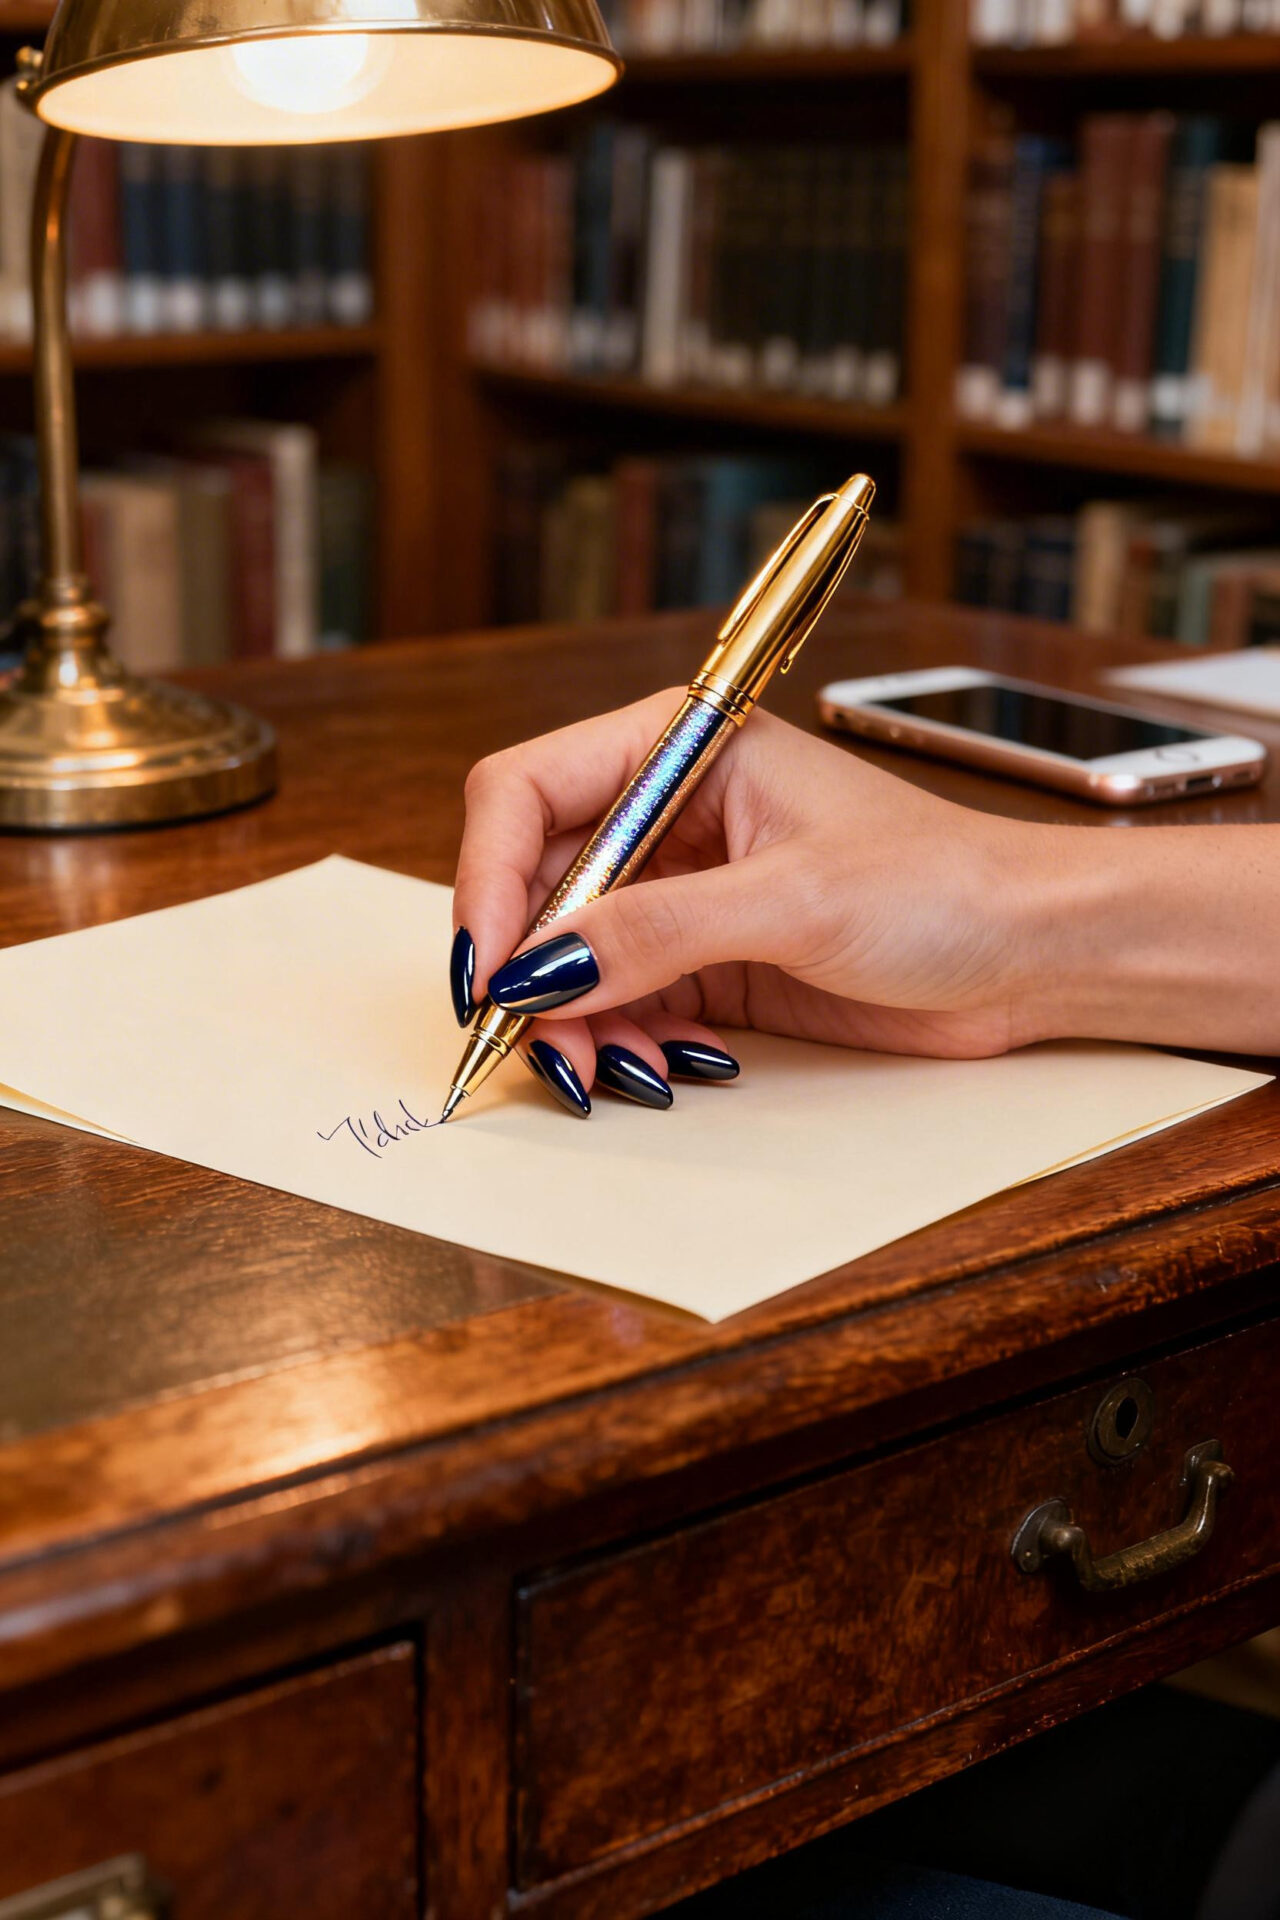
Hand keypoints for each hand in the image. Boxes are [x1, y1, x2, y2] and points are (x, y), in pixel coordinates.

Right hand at [451, 690, 1040, 1110]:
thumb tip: (535, 971)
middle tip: (538, 1044)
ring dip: (574, 1021)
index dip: (486, 876)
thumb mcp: (794, 900)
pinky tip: (667, 1066)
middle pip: (535, 886)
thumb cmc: (942, 884)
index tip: (487, 966)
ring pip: (569, 958)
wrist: (1032, 952)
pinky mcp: (707, 962)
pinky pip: (621, 1003)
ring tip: (621, 1068)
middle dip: (529, 971)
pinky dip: (622, 1042)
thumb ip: (656, 931)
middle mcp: (666, 816)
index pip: (525, 792)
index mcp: (678, 750)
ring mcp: (684, 893)